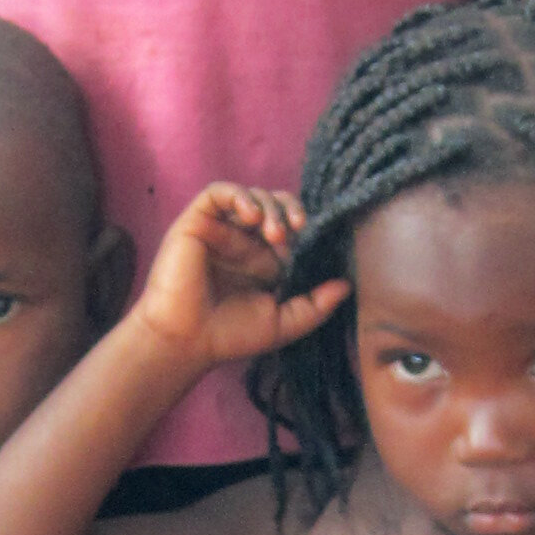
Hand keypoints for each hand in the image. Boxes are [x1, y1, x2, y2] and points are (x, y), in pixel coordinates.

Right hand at [134, 186, 346, 371]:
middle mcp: (239, 241)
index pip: (287, 225)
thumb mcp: (284, 323)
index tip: (306, 243)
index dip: (301, 226)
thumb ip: (316, 305)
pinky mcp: (195, 222)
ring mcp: (218, 230)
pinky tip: (250, 216)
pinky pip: (218, 192)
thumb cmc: (229, 336)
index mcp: (260, 260)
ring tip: (272, 232)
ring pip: (249, 195)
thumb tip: (347, 286)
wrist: (187, 341)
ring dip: (267, 206)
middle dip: (288, 210)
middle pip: (272, 203)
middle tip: (294, 231)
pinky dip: (239, 196)